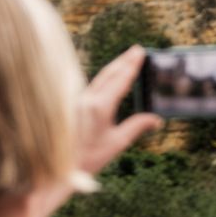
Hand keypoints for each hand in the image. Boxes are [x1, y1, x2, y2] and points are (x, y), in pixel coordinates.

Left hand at [76, 46, 161, 177]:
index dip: (131, 66)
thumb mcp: (117, 143)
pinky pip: (91, 86)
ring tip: (125, 59)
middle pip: (108, 74)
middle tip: (136, 49)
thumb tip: (156, 119)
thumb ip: (136, 126)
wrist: (59, 167)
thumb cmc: (88, 158)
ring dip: (113, 67)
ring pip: (99, 78)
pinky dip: (103, 78)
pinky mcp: (72, 105)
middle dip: (123, 60)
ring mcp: (78, 101)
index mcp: (100, 107)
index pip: (120, 81)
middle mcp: (87, 100)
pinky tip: (108, 78)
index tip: (140, 53)